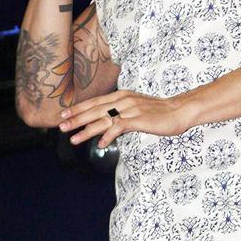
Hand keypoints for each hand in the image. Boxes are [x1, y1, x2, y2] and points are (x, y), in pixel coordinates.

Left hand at [58, 90, 195, 146]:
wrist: (180, 110)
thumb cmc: (159, 112)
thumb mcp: (136, 109)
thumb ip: (121, 116)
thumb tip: (107, 128)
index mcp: (121, 96)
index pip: (95, 102)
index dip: (78, 108)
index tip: (64, 115)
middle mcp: (123, 100)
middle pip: (95, 110)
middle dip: (76, 119)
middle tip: (61, 126)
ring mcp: (130, 109)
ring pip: (103, 119)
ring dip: (86, 130)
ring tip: (74, 139)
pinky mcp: (138, 119)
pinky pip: (119, 127)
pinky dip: (108, 135)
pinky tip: (101, 144)